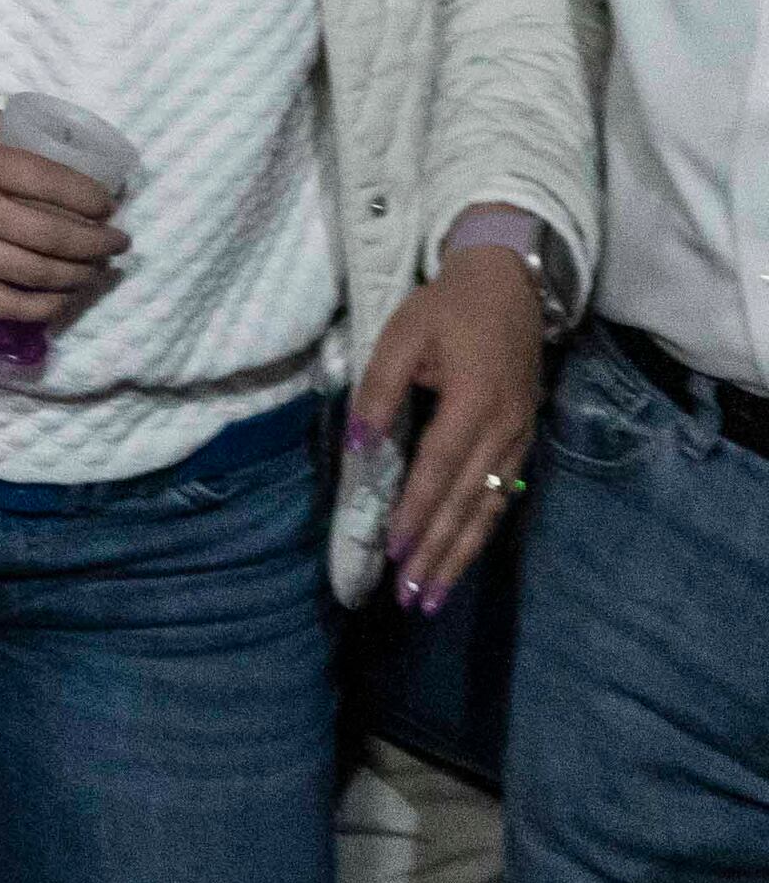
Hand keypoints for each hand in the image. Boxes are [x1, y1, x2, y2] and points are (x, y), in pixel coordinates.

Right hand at [0, 109, 128, 322]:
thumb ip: (14, 138)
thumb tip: (72, 160)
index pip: (53, 183)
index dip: (94, 199)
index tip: (109, 205)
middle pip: (51, 236)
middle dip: (98, 244)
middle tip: (117, 243)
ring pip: (33, 274)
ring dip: (77, 276)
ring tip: (96, 269)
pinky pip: (1, 303)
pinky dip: (40, 307)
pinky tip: (60, 299)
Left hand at [354, 245, 546, 612]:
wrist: (510, 285)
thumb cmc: (447, 308)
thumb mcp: (401, 335)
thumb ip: (379, 390)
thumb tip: (359, 446)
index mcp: (474, 401)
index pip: (439, 468)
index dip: (417, 511)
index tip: (395, 550)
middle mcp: (504, 429)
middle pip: (468, 503)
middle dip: (439, 553)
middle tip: (413, 598)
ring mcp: (519, 439)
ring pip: (489, 509)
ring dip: (461, 555)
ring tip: (435, 595)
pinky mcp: (522, 441)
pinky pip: (503, 497)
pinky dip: (480, 531)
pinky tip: (462, 556)